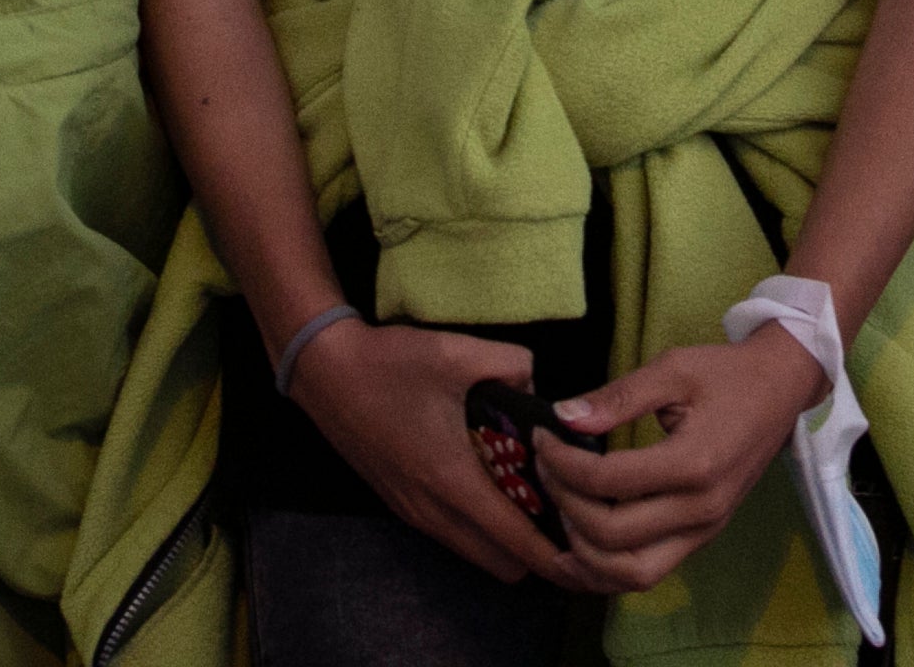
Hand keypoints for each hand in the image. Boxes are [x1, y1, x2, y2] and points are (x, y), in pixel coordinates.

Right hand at [286, 316, 593, 589]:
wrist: (324, 372)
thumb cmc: (389, 364)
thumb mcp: (458, 351)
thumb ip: (514, 365)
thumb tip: (538, 387)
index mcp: (452, 481)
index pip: (516, 543)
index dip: (558, 553)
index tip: (589, 544)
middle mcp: (433, 510)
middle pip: (502, 562)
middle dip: (539, 547)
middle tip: (565, 508)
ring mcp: (414, 511)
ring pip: (476, 550)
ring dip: (508, 535)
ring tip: (534, 494)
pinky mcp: (402, 502)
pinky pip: (454, 533)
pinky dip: (481, 523)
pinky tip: (494, 481)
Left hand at [537, 325, 830, 593]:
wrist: (780, 390)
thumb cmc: (727, 375)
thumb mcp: (673, 368)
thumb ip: (618, 396)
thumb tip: (563, 418)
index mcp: (694, 464)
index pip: (607, 481)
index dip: (562, 463)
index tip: (543, 438)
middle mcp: (701, 510)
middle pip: (611, 535)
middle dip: (564, 504)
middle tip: (545, 470)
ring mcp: (704, 530)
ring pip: (630, 574)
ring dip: (583, 553)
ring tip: (559, 512)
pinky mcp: (701, 538)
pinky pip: (647, 573)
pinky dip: (607, 570)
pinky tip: (579, 549)